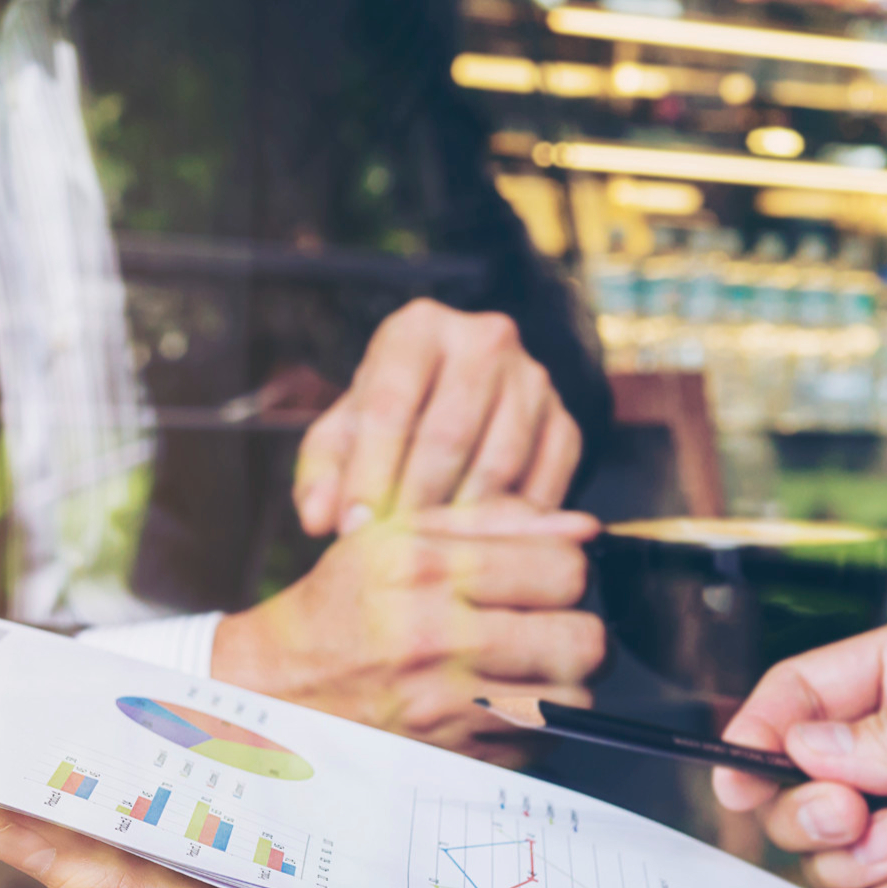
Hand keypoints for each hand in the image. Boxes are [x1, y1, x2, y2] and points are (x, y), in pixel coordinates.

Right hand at [212, 501, 606, 763]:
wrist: (279, 685)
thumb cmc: (342, 605)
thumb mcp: (400, 536)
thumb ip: (495, 520)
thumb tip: (583, 529)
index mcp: (426, 570)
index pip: (565, 571)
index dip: (569, 571)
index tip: (548, 577)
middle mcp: (436, 639)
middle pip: (582, 641)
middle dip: (579, 628)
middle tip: (551, 623)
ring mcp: (444, 706)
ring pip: (570, 700)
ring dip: (562, 681)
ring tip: (527, 662)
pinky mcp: (450, 755)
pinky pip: (536, 742)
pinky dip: (531, 721)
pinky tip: (497, 697)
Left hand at [294, 300, 581, 537]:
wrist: (455, 402)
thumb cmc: (388, 420)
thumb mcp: (342, 435)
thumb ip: (322, 474)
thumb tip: (319, 518)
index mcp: (417, 328)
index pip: (389, 405)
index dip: (368, 473)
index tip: (352, 529)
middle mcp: (485, 339)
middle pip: (447, 435)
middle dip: (413, 502)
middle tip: (390, 554)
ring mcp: (534, 380)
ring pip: (498, 464)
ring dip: (460, 522)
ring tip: (428, 559)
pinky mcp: (567, 423)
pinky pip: (543, 485)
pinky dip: (511, 526)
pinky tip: (479, 552)